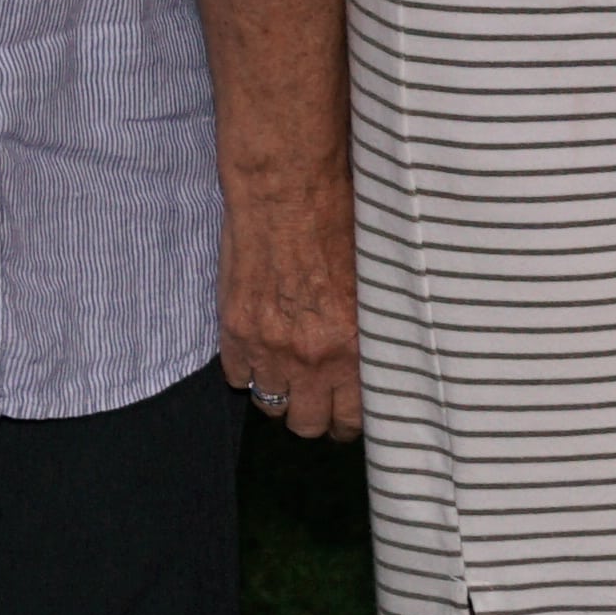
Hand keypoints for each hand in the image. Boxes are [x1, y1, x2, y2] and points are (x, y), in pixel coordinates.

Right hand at [221, 162, 366, 441]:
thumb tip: (381, 358)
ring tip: (288, 374)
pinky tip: (260, 348)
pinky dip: (246, 368)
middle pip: (308, 424)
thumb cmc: (341, 222)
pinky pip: (236, 377)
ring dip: (280, 394)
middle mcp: (311, 357)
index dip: (349, 419)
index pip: (353, 417)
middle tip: (318, 398)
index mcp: (355, 347)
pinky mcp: (234, 330)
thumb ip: (371, 329)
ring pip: (270, 406)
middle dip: (314, 415)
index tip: (348, 411)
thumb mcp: (374, 281)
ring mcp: (268, 347)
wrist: (288, 190)